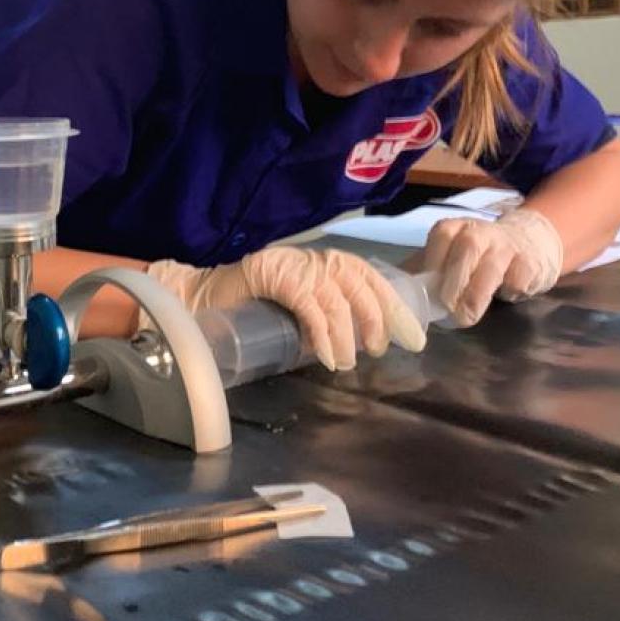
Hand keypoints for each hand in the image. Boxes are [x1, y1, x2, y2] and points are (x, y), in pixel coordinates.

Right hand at [147, 246, 426, 370]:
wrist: (206, 298)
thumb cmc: (257, 308)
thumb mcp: (304, 309)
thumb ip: (331, 316)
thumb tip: (365, 343)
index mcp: (329, 263)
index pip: (373, 279)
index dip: (395, 306)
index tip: (412, 337)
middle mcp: (316, 258)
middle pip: (361, 285)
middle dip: (377, 320)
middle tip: (378, 351)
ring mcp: (295, 265)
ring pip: (336, 299)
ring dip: (347, 334)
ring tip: (347, 361)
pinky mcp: (274, 275)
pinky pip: (309, 305)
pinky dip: (322, 333)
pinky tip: (327, 356)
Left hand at [424, 208, 563, 326]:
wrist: (530, 242)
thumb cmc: (480, 256)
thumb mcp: (453, 255)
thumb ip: (426, 270)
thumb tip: (395, 291)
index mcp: (457, 228)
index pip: (442, 234)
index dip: (433, 260)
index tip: (427, 287)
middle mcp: (482, 232)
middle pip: (467, 247)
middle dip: (455, 280)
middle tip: (447, 308)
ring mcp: (508, 246)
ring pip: (492, 265)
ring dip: (477, 293)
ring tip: (467, 316)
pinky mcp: (530, 263)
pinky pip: (518, 278)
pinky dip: (509, 292)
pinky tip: (503, 297)